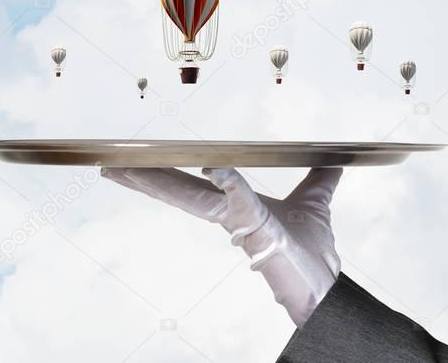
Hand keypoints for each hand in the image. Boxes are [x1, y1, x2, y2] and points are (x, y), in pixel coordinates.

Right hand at [101, 166, 342, 325]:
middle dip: (145, 179)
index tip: (139, 162)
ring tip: (127, 169)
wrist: (325, 287)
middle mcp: (230, 216)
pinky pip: (241, 199)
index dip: (165, 175)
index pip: (192, 186)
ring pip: (193, 198)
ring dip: (160, 183)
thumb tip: (334, 160)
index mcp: (236, 208)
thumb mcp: (316, 202)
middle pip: (180, 192)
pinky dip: (228, 181)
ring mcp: (240, 223)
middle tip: (113, 165)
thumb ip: (320, 179)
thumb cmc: (314, 254)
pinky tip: (213, 167)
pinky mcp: (258, 228)